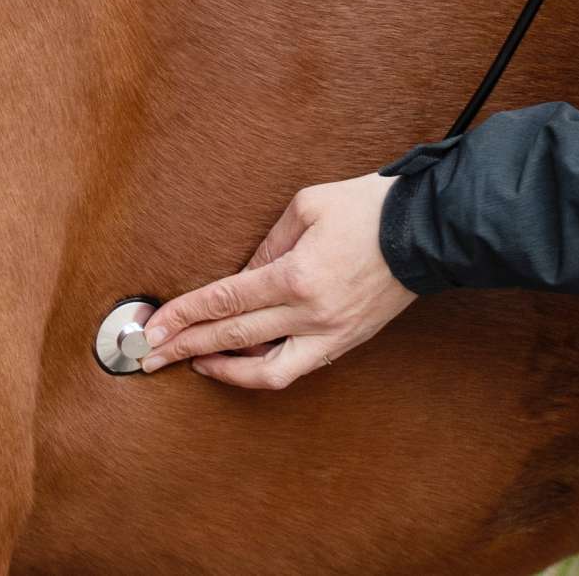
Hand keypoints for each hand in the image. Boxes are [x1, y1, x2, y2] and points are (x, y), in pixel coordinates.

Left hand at [139, 173, 414, 389]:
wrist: (427, 232)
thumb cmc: (369, 209)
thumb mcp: (307, 207)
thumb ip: (267, 243)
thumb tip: (243, 274)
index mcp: (296, 276)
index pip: (225, 302)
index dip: (184, 315)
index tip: (153, 327)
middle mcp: (310, 314)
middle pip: (233, 338)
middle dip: (186, 346)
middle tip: (151, 354)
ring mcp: (330, 334)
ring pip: (266, 371)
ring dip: (224, 369)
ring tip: (195, 361)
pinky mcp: (346, 341)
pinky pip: (297, 366)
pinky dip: (264, 366)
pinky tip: (243, 358)